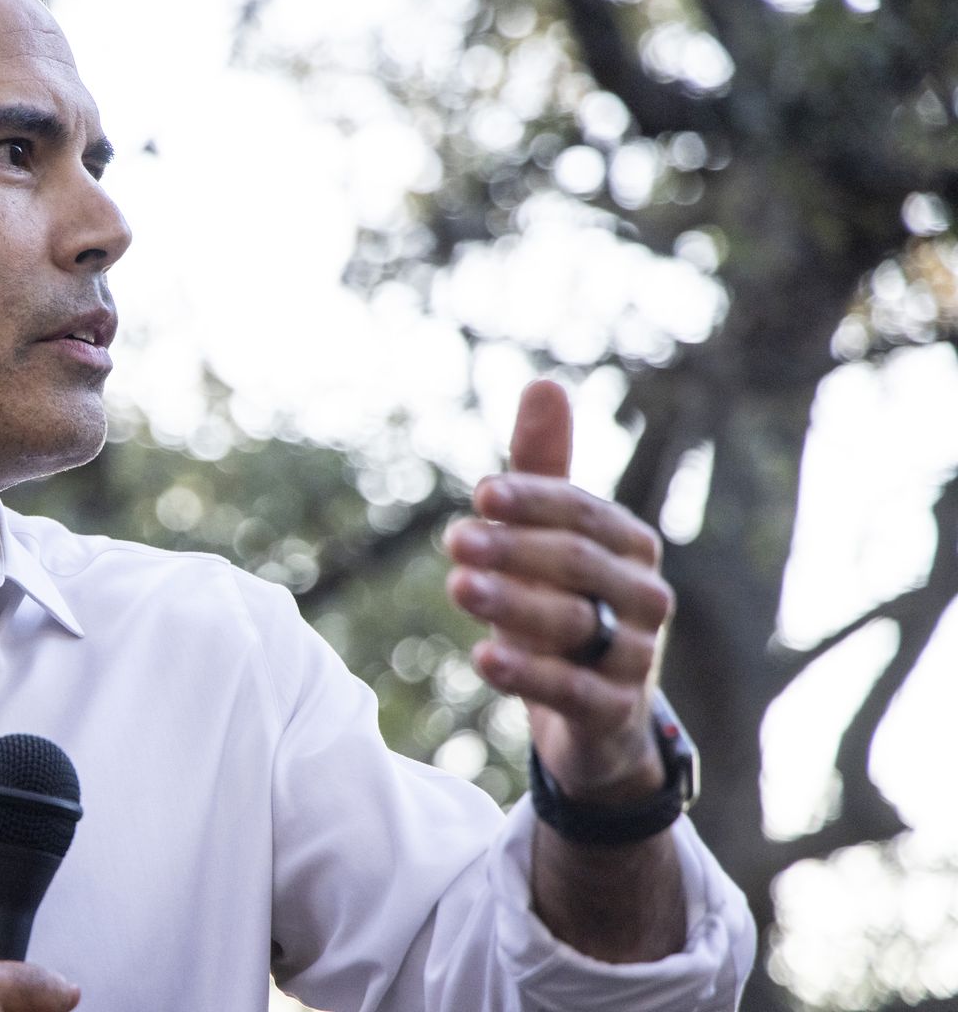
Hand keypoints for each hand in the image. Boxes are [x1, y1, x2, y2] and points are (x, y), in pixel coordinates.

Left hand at [444, 380, 673, 804]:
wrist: (597, 714)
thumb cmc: (568, 604)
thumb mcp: (552, 539)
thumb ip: (545, 470)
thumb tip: (544, 383)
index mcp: (630, 545)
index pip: (584, 513)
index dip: (535, 500)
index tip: (481, 494)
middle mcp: (644, 597)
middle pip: (579, 565)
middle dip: (514, 549)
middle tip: (454, 539)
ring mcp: (635, 657)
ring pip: (576, 626)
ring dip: (513, 604)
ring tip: (457, 587)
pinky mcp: (614, 713)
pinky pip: (574, 691)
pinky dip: (528, 674)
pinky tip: (481, 657)